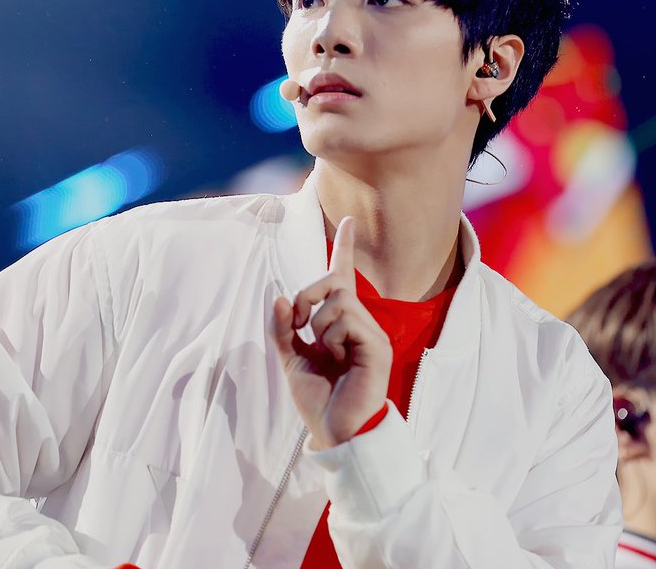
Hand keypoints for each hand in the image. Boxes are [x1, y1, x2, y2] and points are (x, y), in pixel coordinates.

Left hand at [271, 217, 390, 449]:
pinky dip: (332, 337)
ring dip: (319, 324)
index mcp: (341, 323)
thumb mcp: (291, 360)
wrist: (337, 432)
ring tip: (327, 353)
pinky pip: (347, 320)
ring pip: (338, 299)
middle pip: (333, 282)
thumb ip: (283, 329)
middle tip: (300, 326)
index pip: (343, 277)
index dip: (345, 249)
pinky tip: (338, 359)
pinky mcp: (377, 345)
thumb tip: (279, 297)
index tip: (350, 222)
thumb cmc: (319, 399)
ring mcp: (370, 332)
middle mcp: (359, 322)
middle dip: (308, 296)